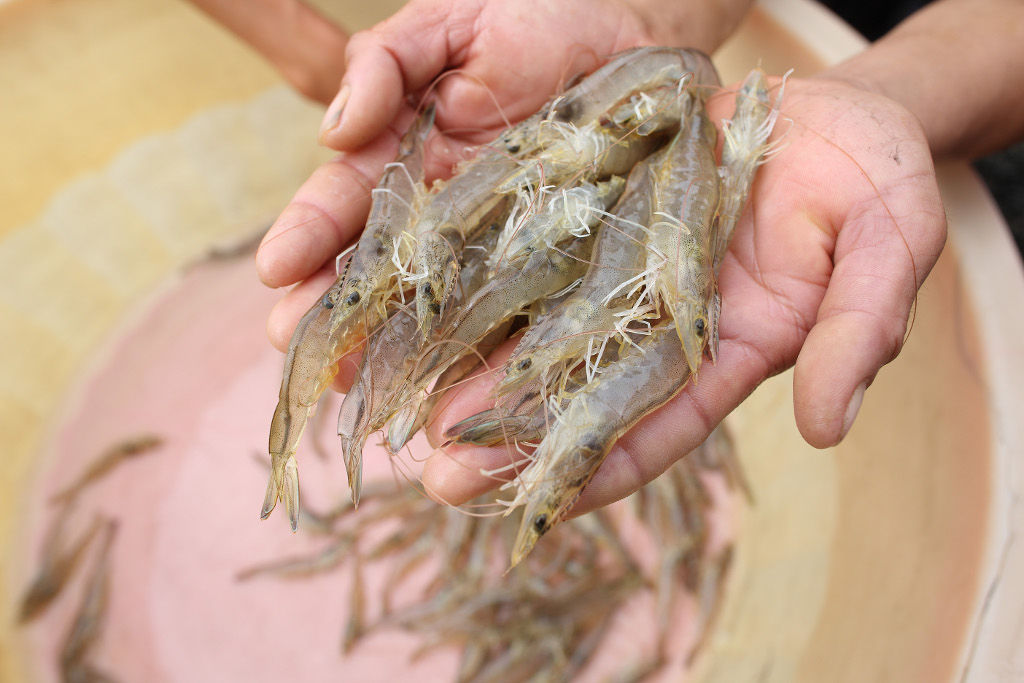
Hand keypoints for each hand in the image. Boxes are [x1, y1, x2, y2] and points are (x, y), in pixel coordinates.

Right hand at [256, 0, 698, 354]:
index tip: (276, 270)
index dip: (308, 236)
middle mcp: (435, 213)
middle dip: (330, 310)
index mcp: (401, 155)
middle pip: (372, 271)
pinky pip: (506, 310)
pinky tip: (445, 384)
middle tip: (295, 348)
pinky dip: (474, 349)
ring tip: (349, 383)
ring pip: (428, 306)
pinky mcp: (544, 263)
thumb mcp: (449, 24)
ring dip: (386, 347)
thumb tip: (335, 131)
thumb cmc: (536, 15)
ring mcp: (488, 245)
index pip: (342, 204)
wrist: (633, 31)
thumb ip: (385, 64)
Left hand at [418, 76, 946, 511]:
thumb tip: (828, 429)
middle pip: (578, 390)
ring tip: (409, 407)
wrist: (834, 110)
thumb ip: (859, 334)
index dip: (601, 471)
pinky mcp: (597, 210)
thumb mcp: (888, 249)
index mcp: (730, 348)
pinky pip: (533, 249)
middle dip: (513, 437)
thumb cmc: (873, 182)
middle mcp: (661, 321)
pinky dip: (485, 279)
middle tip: (440, 475)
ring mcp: (623, 266)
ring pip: (540, 328)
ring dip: (479, 367)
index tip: (536, 512)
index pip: (660, 426)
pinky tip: (429, 306)